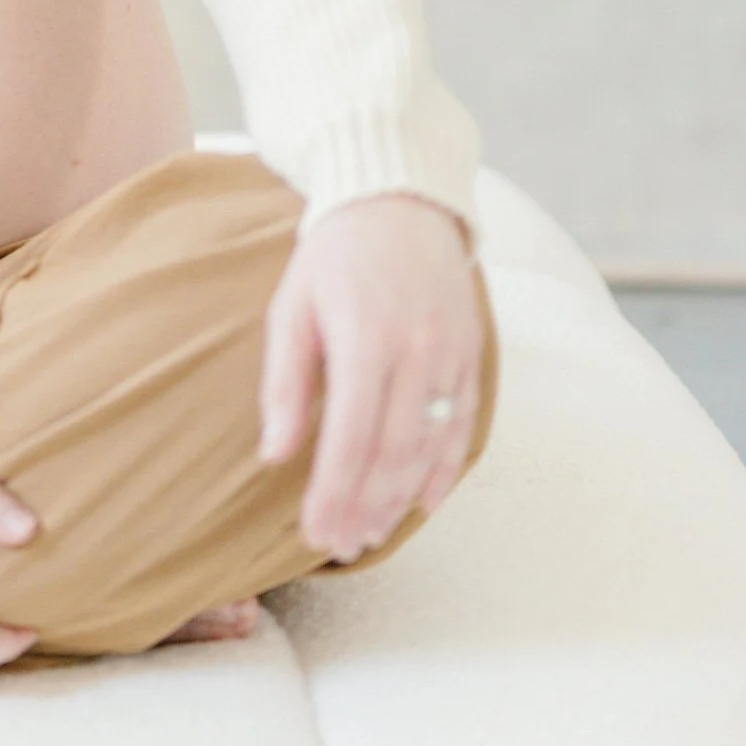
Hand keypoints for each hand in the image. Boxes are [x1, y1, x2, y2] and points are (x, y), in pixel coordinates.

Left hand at [256, 193, 482, 562]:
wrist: (399, 200)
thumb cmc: (334, 256)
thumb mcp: (293, 307)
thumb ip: (286, 382)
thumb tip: (276, 454)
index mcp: (365, 338)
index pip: (351, 438)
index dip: (334, 493)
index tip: (313, 532)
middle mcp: (416, 351)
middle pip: (393, 452)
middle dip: (365, 507)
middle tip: (340, 545)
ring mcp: (450, 354)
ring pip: (430, 445)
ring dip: (400, 498)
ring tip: (371, 532)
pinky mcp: (470, 352)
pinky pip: (463, 424)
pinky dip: (444, 469)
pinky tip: (421, 502)